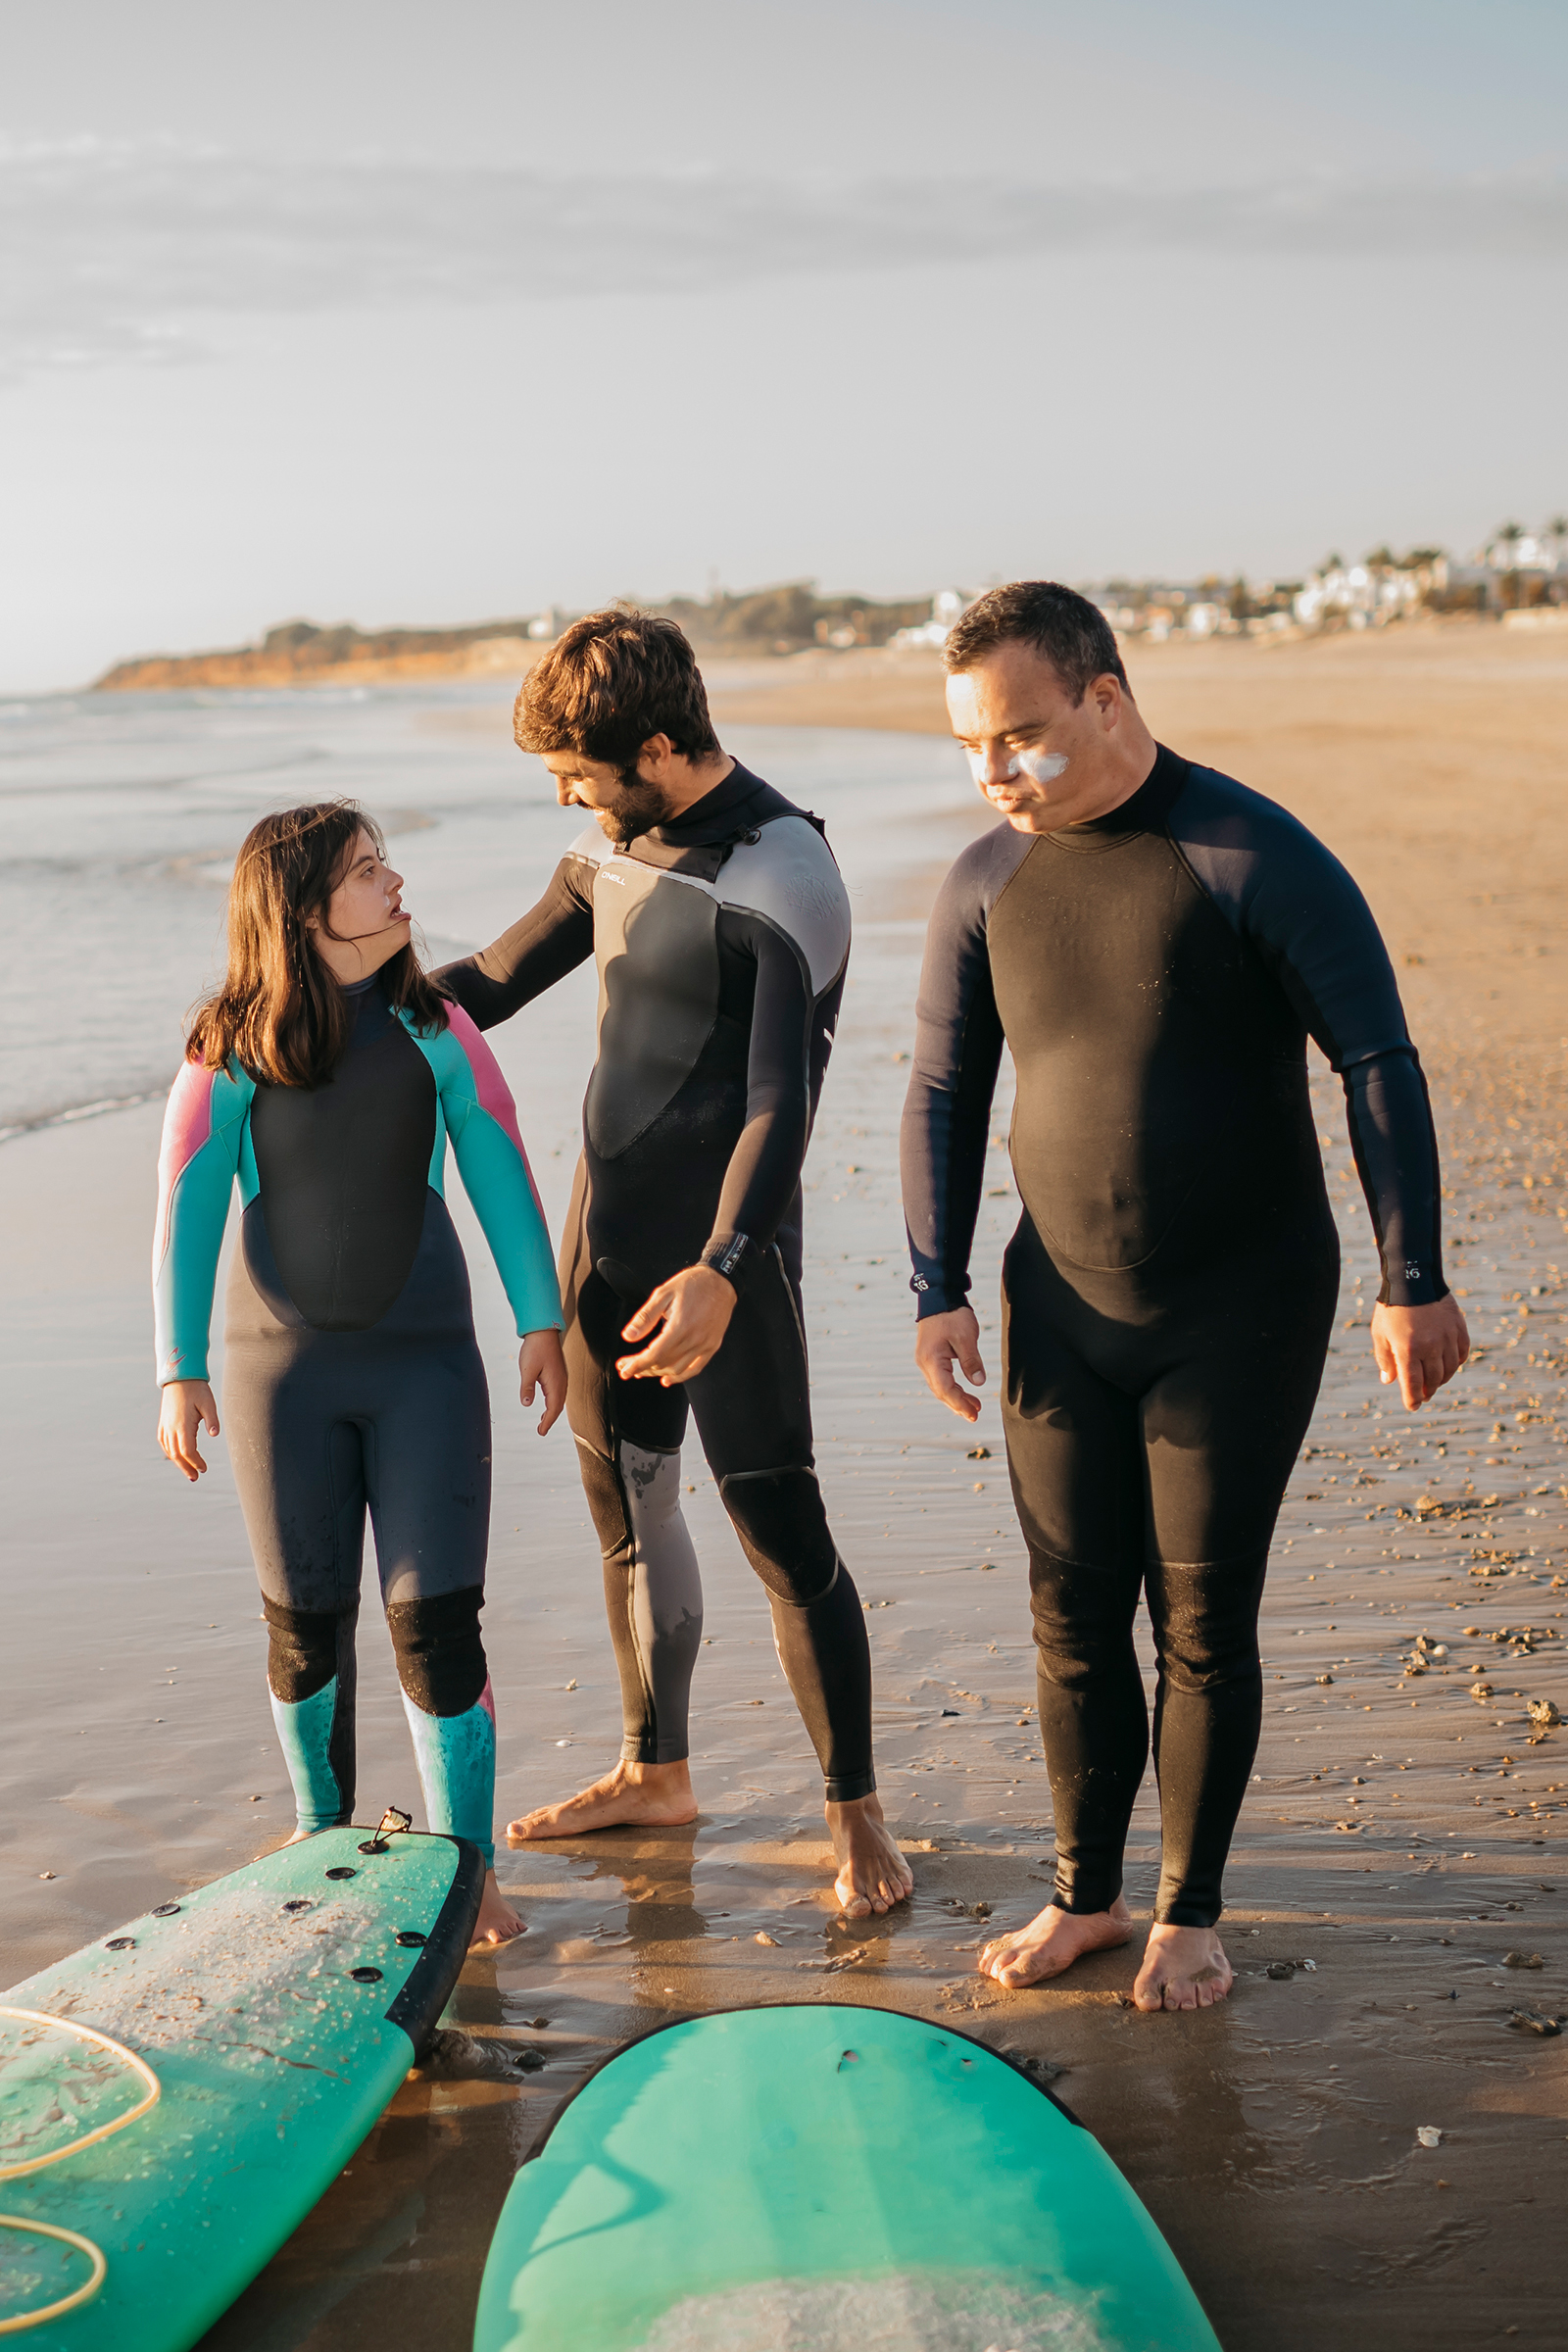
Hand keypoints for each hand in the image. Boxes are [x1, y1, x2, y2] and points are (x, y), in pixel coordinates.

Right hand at [158, 1380, 219, 1480]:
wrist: (179, 1376)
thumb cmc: (197, 1389)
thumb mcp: (208, 1403)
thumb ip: (212, 1420)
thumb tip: (215, 1435)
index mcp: (182, 1424)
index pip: (188, 1450)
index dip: (195, 1462)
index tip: (204, 1468)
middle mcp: (171, 1427)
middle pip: (177, 1454)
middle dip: (186, 1467)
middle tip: (196, 1477)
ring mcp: (165, 1425)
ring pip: (169, 1450)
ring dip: (178, 1462)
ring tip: (188, 1472)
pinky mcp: (163, 1422)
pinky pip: (164, 1442)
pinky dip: (170, 1452)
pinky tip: (176, 1457)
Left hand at [519, 1330, 567, 1433]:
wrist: (543, 1331)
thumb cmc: (535, 1349)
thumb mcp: (527, 1369)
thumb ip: (527, 1388)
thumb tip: (527, 1404)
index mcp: (555, 1383)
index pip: (553, 1408)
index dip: (547, 1422)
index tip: (541, 1432)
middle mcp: (561, 1382)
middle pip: (558, 1406)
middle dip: (550, 1419)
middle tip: (541, 1430)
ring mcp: (561, 1377)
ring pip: (559, 1399)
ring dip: (552, 1411)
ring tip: (543, 1420)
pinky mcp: (559, 1372)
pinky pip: (558, 1392)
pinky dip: (553, 1401)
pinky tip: (547, 1402)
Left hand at [616, 1265, 736, 1385]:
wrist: (721, 1280)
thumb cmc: (692, 1284)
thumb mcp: (663, 1294)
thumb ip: (645, 1317)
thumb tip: (628, 1337)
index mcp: (680, 1326)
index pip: (654, 1354)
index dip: (637, 1364)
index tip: (624, 1370)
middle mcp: (694, 1339)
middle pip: (663, 1364)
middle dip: (642, 1368)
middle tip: (627, 1368)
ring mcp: (705, 1345)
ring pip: (677, 1369)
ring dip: (657, 1373)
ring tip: (643, 1370)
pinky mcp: (712, 1346)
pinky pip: (695, 1369)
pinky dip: (680, 1377)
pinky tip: (667, 1379)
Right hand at [914, 1307, 986, 1421]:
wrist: (939, 1297)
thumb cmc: (951, 1314)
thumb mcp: (966, 1337)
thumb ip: (972, 1361)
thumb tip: (978, 1382)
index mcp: (932, 1359)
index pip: (945, 1388)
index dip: (960, 1403)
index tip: (974, 1413)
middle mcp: (925, 1362)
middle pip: (941, 1391)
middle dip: (958, 1405)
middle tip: (975, 1415)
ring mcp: (925, 1360)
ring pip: (940, 1386)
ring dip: (956, 1398)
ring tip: (973, 1407)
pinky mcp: (930, 1356)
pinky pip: (940, 1378)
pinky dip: (952, 1388)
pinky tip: (963, 1392)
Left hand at [1371, 1295, 1469, 1408]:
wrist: (1413, 1279)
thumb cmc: (1392, 1308)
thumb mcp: (1380, 1333)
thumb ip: (1385, 1359)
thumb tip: (1389, 1381)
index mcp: (1408, 1349)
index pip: (1413, 1383)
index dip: (1413, 1398)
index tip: (1412, 1406)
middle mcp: (1430, 1346)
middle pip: (1433, 1379)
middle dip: (1427, 1391)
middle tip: (1422, 1395)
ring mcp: (1447, 1337)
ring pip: (1449, 1369)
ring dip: (1441, 1379)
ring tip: (1434, 1382)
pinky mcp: (1459, 1328)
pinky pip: (1461, 1354)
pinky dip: (1455, 1363)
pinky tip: (1447, 1365)